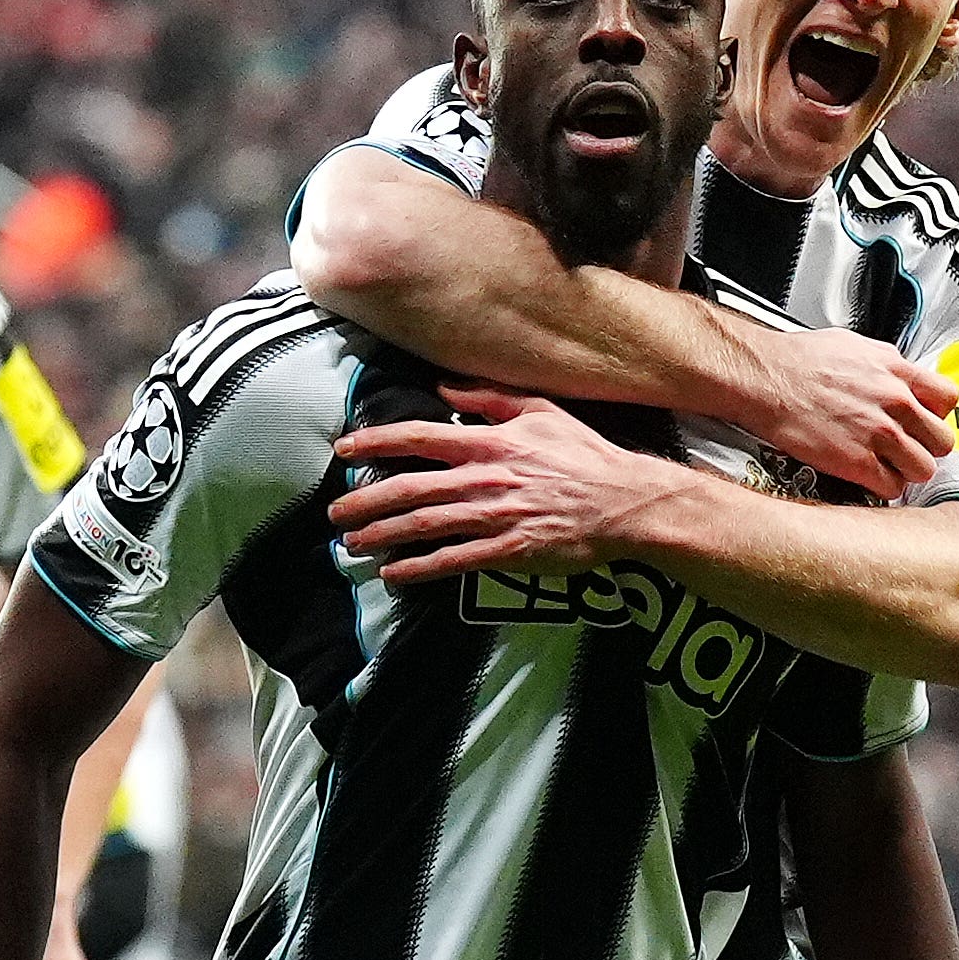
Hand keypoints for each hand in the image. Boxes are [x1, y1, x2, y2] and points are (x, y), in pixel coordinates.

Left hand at [328, 385, 687, 584]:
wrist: (624, 502)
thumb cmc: (585, 455)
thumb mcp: (541, 411)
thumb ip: (489, 398)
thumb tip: (444, 386)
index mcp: (489, 442)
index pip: (419, 437)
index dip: (376, 442)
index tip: (345, 450)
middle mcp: (483, 478)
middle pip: (409, 488)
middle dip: (365, 501)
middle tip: (334, 513)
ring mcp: (494, 517)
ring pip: (423, 526)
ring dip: (381, 535)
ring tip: (352, 543)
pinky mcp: (507, 551)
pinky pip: (453, 560)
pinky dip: (419, 568)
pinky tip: (393, 572)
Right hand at [747, 328, 957, 497]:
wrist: (766, 379)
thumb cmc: (798, 362)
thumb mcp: (855, 347)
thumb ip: (886, 367)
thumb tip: (898, 379)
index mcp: (897, 371)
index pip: (949, 399)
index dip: (937, 414)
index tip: (924, 421)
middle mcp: (895, 402)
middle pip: (942, 440)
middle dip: (926, 447)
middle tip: (907, 448)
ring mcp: (879, 434)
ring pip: (923, 469)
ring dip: (907, 471)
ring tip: (887, 466)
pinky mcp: (857, 462)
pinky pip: (892, 487)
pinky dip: (882, 487)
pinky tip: (867, 477)